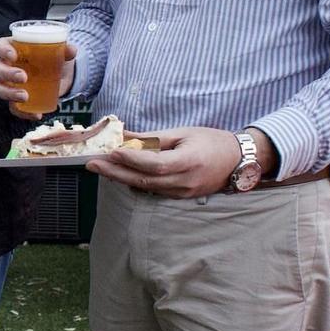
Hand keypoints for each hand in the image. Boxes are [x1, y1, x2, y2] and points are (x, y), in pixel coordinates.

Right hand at [0, 35, 77, 117]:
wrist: (61, 76)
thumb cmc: (54, 58)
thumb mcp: (61, 52)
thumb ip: (66, 50)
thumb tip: (72, 50)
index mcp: (13, 49)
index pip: (0, 46)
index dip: (3, 50)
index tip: (13, 56)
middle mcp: (7, 66)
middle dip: (7, 74)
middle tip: (24, 77)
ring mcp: (9, 84)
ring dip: (9, 94)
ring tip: (25, 96)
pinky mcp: (16, 99)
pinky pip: (13, 108)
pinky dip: (23, 113)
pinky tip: (36, 114)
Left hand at [87, 126, 243, 198]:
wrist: (238, 161)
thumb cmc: (211, 142)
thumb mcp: (183, 133)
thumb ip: (152, 137)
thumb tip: (124, 134)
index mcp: (189, 162)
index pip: (155, 164)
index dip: (132, 159)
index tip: (112, 151)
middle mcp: (185, 181)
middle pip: (144, 180)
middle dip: (115, 171)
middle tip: (91, 163)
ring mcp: (183, 193)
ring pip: (146, 187)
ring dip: (121, 177)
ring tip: (100, 167)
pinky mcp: (180, 197)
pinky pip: (153, 190)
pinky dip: (135, 181)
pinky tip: (119, 173)